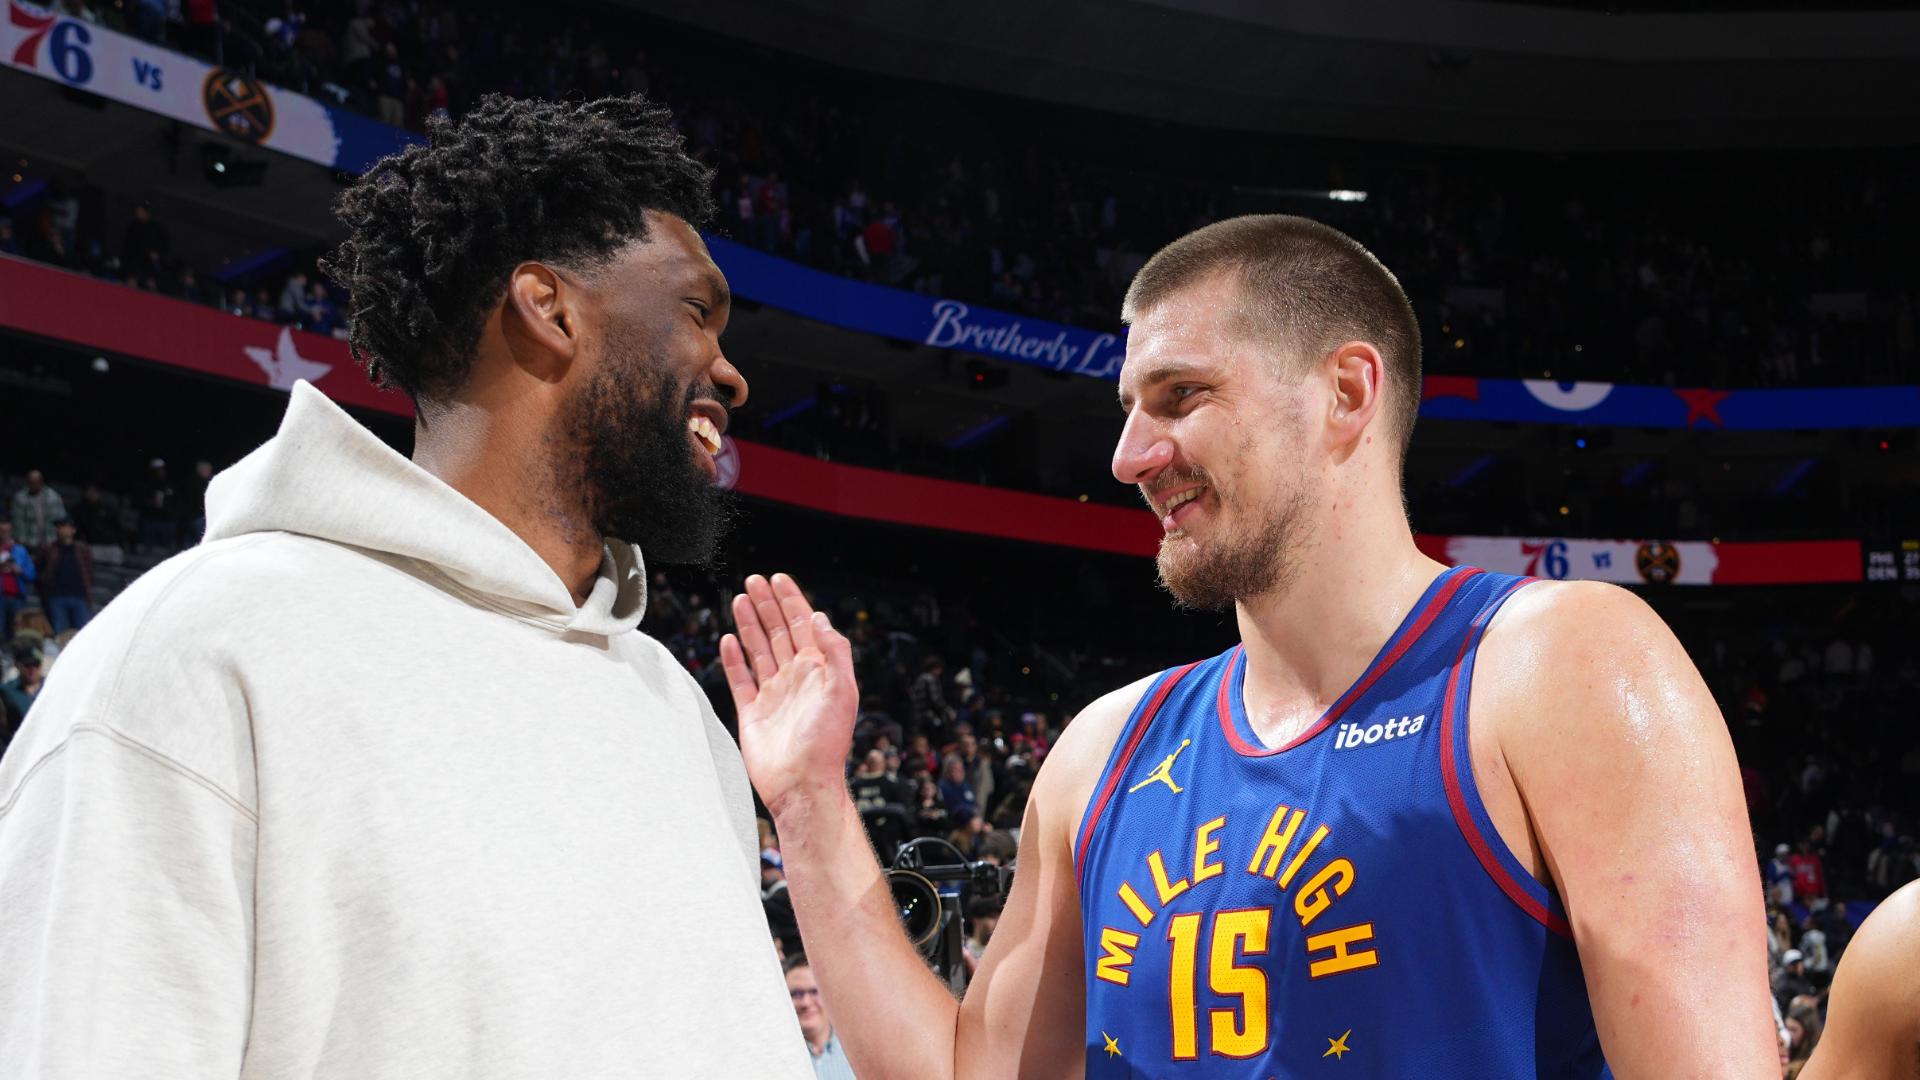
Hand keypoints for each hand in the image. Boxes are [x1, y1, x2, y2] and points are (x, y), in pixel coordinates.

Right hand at [721, 573, 859, 819]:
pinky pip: (741, 679)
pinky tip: (728, 640)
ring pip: (759, 650)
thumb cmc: (826, 744)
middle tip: (754, 581)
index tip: (779, 579)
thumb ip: (834, 651)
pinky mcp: (753, 712)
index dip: (792, 600)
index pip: (803, 625)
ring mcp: (774, 694)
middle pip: (779, 631)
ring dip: (751, 624)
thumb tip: (819, 618)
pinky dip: (733, 659)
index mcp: (819, 671)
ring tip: (740, 600)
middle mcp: (796, 678)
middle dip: (767, 604)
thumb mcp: (843, 691)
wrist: (802, 784)